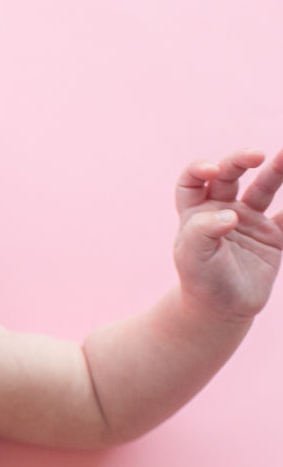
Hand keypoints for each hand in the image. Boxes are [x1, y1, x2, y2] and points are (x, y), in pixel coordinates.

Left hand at [174, 147, 282, 319]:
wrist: (222, 310)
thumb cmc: (201, 281)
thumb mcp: (192, 258)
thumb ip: (202, 232)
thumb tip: (229, 213)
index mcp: (197, 213)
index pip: (193, 181)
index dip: (199, 169)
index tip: (213, 171)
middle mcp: (222, 210)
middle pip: (230, 175)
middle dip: (240, 160)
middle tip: (255, 156)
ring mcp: (250, 220)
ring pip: (265, 187)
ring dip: (277, 169)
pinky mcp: (273, 236)